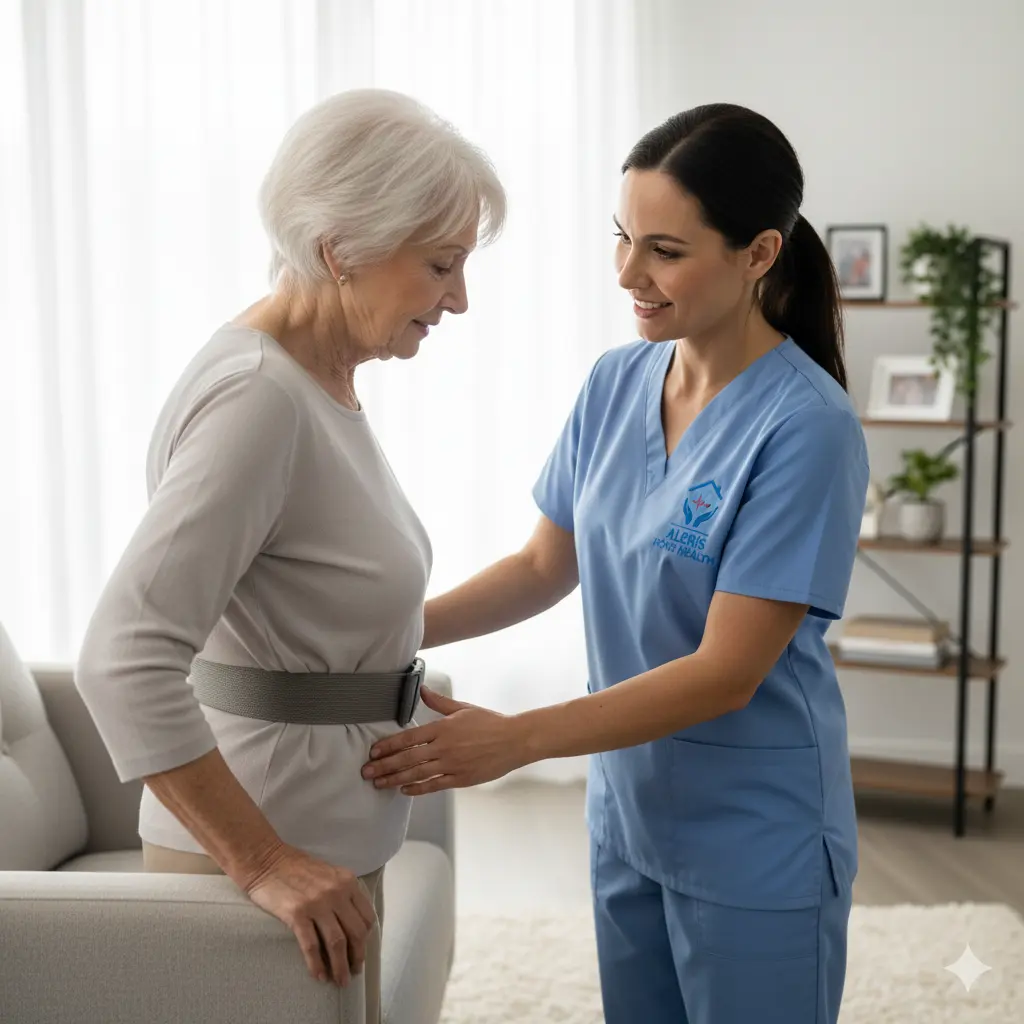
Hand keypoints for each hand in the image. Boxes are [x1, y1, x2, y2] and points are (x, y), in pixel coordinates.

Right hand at [241, 842, 376, 985]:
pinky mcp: (297, 914)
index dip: (366, 939)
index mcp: (347, 882)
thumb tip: (350, 924)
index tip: (360, 952)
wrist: (265, 860)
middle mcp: (336, 892)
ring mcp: (317, 903)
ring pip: (337, 943)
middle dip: (357, 957)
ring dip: (340, 967)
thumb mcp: (328, 874)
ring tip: (339, 981)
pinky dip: (317, 964)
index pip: (366, 917)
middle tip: (353, 973)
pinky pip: (311, 945)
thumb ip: (342, 893)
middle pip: (355, 933)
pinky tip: (318, 975)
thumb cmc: (295, 868)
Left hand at [361, 686, 528, 793]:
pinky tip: (404, 790)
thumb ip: (439, 702)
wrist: (514, 740)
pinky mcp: (460, 779)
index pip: (408, 738)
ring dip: (395, 779)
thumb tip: (422, 690)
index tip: (373, 751)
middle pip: (408, 758)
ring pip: (417, 774)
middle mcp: (444, 747)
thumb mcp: (462, 708)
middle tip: (367, 772)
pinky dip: (418, 789)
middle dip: (385, 766)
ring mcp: (452, 765)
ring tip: (379, 783)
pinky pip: (434, 785)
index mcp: (442, 728)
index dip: (388, 745)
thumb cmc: (489, 722)